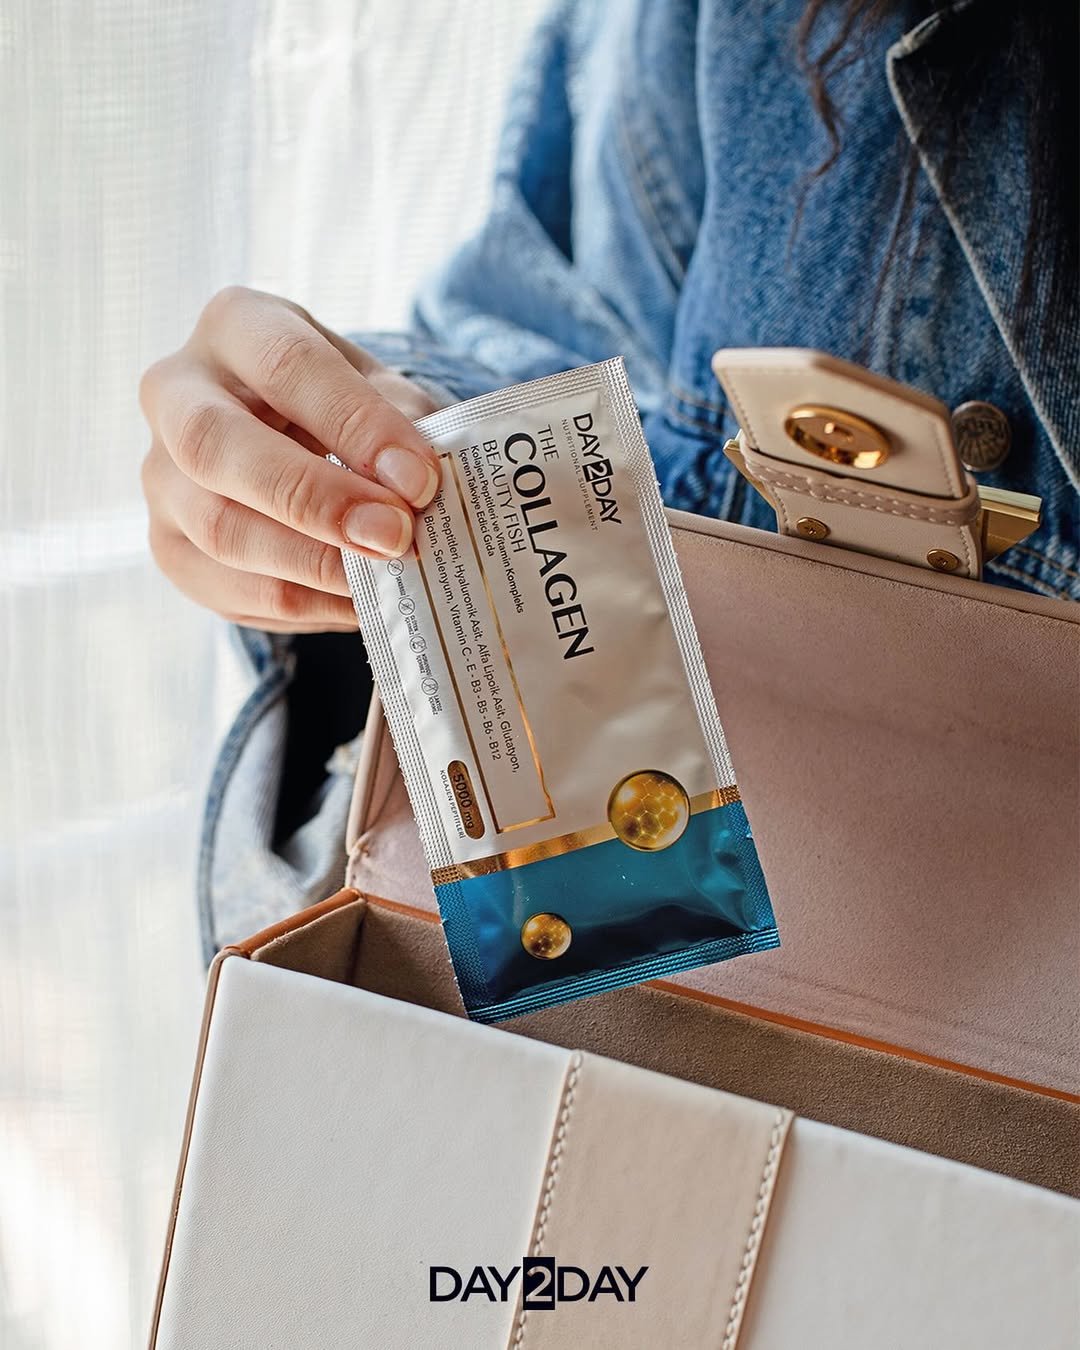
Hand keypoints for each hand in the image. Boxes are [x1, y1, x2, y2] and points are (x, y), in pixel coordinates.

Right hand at [139, 286, 441, 632]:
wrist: (297, 443)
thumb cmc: (345, 408)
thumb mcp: (384, 393)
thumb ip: (405, 427)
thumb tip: (419, 488)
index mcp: (235, 326)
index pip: (287, 365)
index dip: (357, 424)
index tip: (420, 480)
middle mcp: (176, 392)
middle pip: (216, 446)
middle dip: (314, 498)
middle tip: (394, 537)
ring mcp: (160, 476)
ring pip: (220, 529)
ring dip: (314, 562)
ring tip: (387, 577)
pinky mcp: (170, 548)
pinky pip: (231, 589)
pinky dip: (306, 604)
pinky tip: (360, 602)